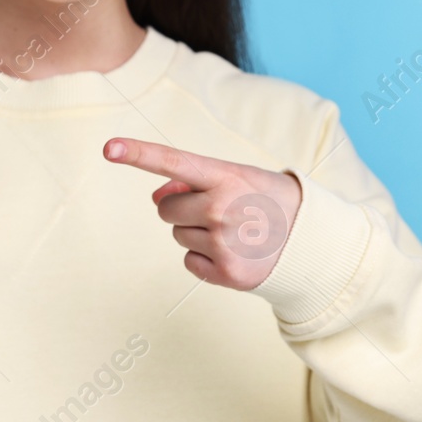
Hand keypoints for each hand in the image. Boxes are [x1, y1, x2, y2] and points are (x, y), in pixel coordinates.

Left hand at [103, 137, 302, 290]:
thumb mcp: (238, 179)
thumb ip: (195, 182)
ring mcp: (222, 243)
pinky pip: (189, 261)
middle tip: (219, 210)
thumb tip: (156, 197)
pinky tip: (233, 251)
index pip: (174, 161)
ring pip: (177, 235)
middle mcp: (221, 208)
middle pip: (166, 208)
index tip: (108, 148)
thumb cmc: (267, 201)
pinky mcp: (225, 273)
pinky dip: (204, 258)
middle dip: (182, 208)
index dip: (138, 153)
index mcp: (226, 177)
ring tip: (234, 231)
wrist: (312, 241)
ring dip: (197, 232)